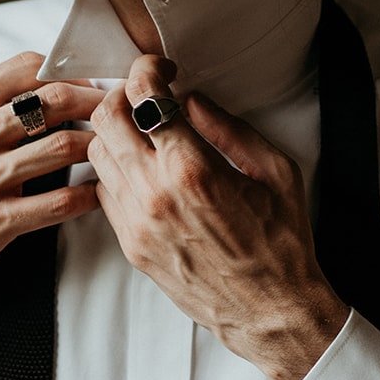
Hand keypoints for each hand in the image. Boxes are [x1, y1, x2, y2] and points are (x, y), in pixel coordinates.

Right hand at [0, 51, 102, 322]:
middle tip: (118, 111)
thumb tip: (38, 88)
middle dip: (96, 103)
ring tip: (115, 150)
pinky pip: (58, 202)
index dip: (69, 71)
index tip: (90, 82)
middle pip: (53, 100)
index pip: (26, 67)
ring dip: (98, 146)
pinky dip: (88, 196)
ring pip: (62, 147)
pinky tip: (99, 193)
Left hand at [86, 55, 348, 379]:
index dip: (147, 70)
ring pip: (97, 154)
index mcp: (193, 170)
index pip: (144, 98)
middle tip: (144, 94)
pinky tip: (142, 167)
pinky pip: (104, 191)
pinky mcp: (130, 245)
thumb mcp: (273, 171)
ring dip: (114, 132)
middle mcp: (155, 194)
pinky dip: (115, 169)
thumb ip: (228, 127)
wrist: (270, 311)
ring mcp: (137, 223)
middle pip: (105, 120)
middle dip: (121, 94)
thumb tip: (192, 100)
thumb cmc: (282, 243)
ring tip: (141, 129)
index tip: (160, 69)